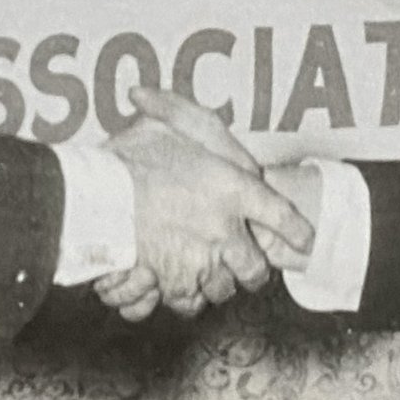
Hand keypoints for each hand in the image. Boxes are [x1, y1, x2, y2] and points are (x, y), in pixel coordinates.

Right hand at [93, 88, 311, 321]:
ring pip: (222, 290)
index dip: (297, 231)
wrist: (95, 198)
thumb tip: (149, 97)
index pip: (283, 216)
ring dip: (216, 283)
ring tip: (203, 272)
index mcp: (233, 188)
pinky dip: (182, 297)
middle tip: (244, 264)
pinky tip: (174, 285)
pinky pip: (188, 303)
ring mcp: (200, 261)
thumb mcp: (163, 121)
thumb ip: (175, 111)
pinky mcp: (171, 283)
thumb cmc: (129, 156)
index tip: (303, 239)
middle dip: (252, 271)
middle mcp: (224, 230)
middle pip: (256, 269)